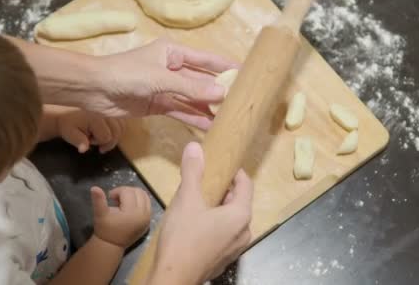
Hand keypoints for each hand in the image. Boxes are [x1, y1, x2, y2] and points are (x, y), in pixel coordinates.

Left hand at [57, 109, 124, 153]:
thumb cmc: (68, 124)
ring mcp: (109, 110)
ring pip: (121, 126)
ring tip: (102, 136)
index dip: (98, 142)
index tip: (89, 141)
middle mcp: (105, 113)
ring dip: (114, 135)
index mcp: (95, 118)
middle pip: (117, 132)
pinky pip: (121, 121)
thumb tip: (84, 149)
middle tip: (96, 142)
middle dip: (108, 141)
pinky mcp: (111, 109)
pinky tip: (109, 131)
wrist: (65, 112)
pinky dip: (118, 128)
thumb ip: (78, 142)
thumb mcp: (69, 134)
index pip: (106, 137)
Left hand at [88, 39, 238, 129]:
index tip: (246, 74)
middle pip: (201, 81)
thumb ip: (191, 88)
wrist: (94, 89)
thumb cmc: (127, 73)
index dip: (225, 68)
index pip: (205, 60)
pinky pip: (180, 111)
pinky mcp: (157, 105)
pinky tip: (209, 126)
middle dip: (219, 92)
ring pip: (192, 99)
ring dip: (208, 109)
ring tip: (229, 119)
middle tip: (241, 103)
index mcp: (173, 52)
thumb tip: (221, 94)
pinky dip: (193, 118)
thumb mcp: (161, 79)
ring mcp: (164, 88)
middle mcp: (171, 69)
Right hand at [90, 186, 150, 248]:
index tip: (110, 197)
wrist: (112, 245)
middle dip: (126, 191)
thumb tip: (94, 187)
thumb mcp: (100, 214)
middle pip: (138, 191)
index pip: (127, 191)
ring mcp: (148, 218)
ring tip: (123, 202)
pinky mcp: (149, 220)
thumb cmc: (105, 229)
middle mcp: (143, 214)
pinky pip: (147, 204)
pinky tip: (129, 207)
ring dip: (134, 195)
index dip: (117, 191)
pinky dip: (139, 201)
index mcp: (132, 212)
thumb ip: (98, 200)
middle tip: (116, 199)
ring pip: (145, 196)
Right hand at [149, 142, 252, 283]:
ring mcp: (235, 248)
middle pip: (238, 201)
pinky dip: (214, 224)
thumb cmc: (183, 237)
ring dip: (217, 207)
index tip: (219, 163)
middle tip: (203, 181)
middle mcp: (244, 232)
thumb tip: (195, 146)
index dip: (234, 171)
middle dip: (222, 189)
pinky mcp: (223, 259)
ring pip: (230, 219)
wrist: (173, 278)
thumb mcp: (186, 199)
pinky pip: (223, 234)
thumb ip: (192, 171)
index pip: (246, 184)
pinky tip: (195, 223)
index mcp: (241, 215)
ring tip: (197, 200)